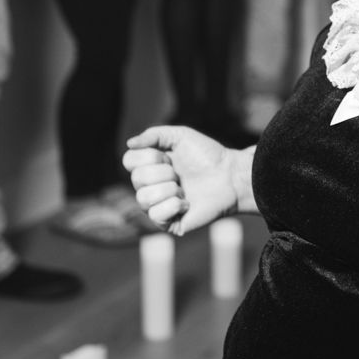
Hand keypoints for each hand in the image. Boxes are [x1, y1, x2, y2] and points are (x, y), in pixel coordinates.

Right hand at [122, 125, 241, 234]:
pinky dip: (174, 206)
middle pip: (136, 179)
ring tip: (184, 189)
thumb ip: (154, 135)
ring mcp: (157, 205)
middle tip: (180, 174)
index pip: (128, 161)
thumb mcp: (180, 136)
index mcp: (150, 166)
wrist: (230, 177)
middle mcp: (150, 186)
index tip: (169, 157)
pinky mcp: (168, 223)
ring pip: (143, 198)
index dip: (150, 157)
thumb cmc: (207, 156)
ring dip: (169, 190)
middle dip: (164, 173)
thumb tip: (129, 144)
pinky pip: (155, 215)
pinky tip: (187, 203)